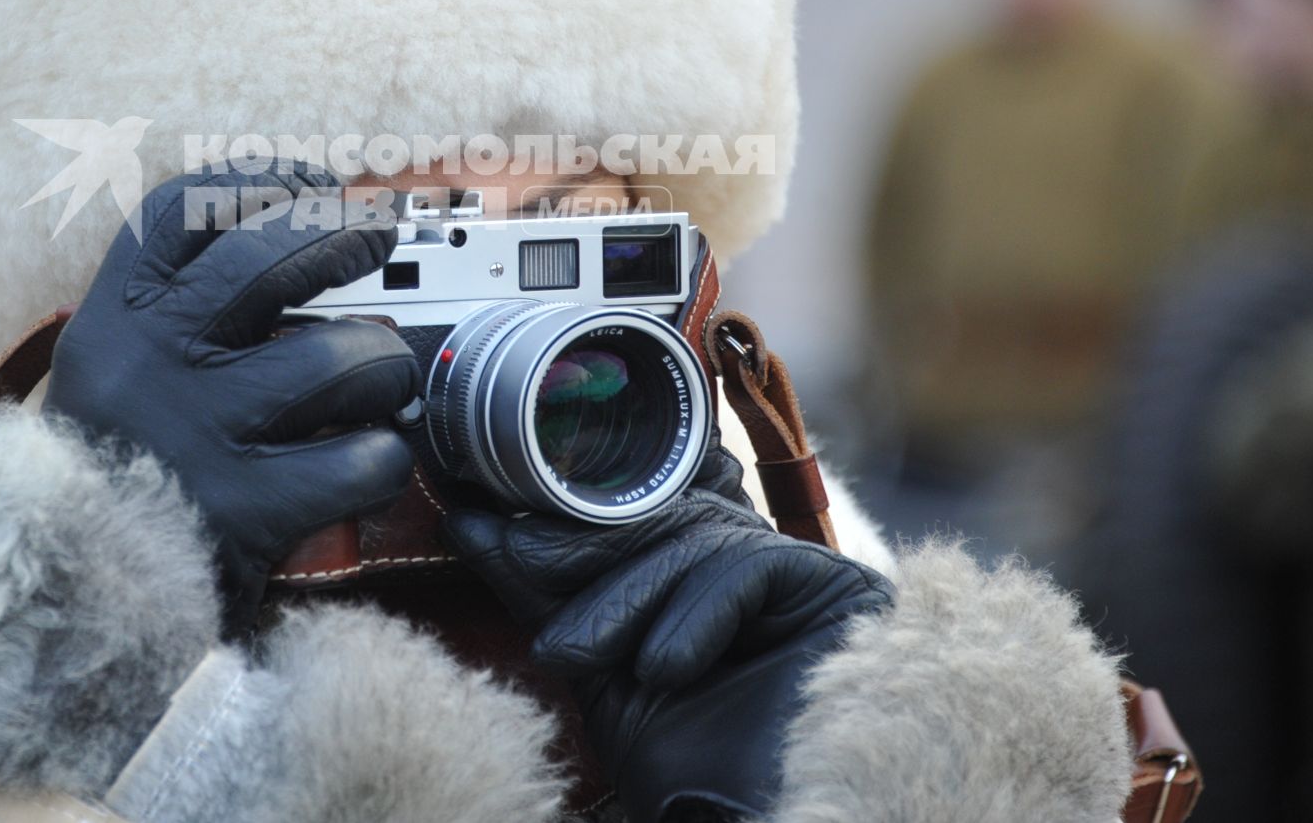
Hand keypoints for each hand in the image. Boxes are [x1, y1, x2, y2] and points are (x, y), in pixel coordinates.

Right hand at [48, 162, 417, 628]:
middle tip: (376, 236)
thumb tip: (283, 228)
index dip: (254, 181)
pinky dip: (384, 459)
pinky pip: (366, 456)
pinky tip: (364, 464)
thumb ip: (171, 309)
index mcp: (112, 324)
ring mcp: (202, 433)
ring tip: (377, 387)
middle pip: (270, 254)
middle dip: (343, 232)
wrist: (67, 607)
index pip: (181, 211)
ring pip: (343, 354)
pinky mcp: (250, 508)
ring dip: (383, 366)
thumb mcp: (109, 375)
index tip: (305, 180)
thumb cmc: (112, 480)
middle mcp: (151, 363)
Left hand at [445, 450, 893, 821]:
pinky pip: (751, 567)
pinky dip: (696, 615)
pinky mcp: (840, 590)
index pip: (622, 528)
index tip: (472, 521)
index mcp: (695, 594)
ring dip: (620, 594)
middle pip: (657, 520)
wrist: (793, 820)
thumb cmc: (703, 781)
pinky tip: (664, 669)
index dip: (551, 524)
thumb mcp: (603, 688)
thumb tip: (475, 530)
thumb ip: (555, 608)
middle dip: (573, 543)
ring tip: (569, 653)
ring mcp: (794, 581)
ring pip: (692, 536)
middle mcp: (748, 577)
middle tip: (509, 554)